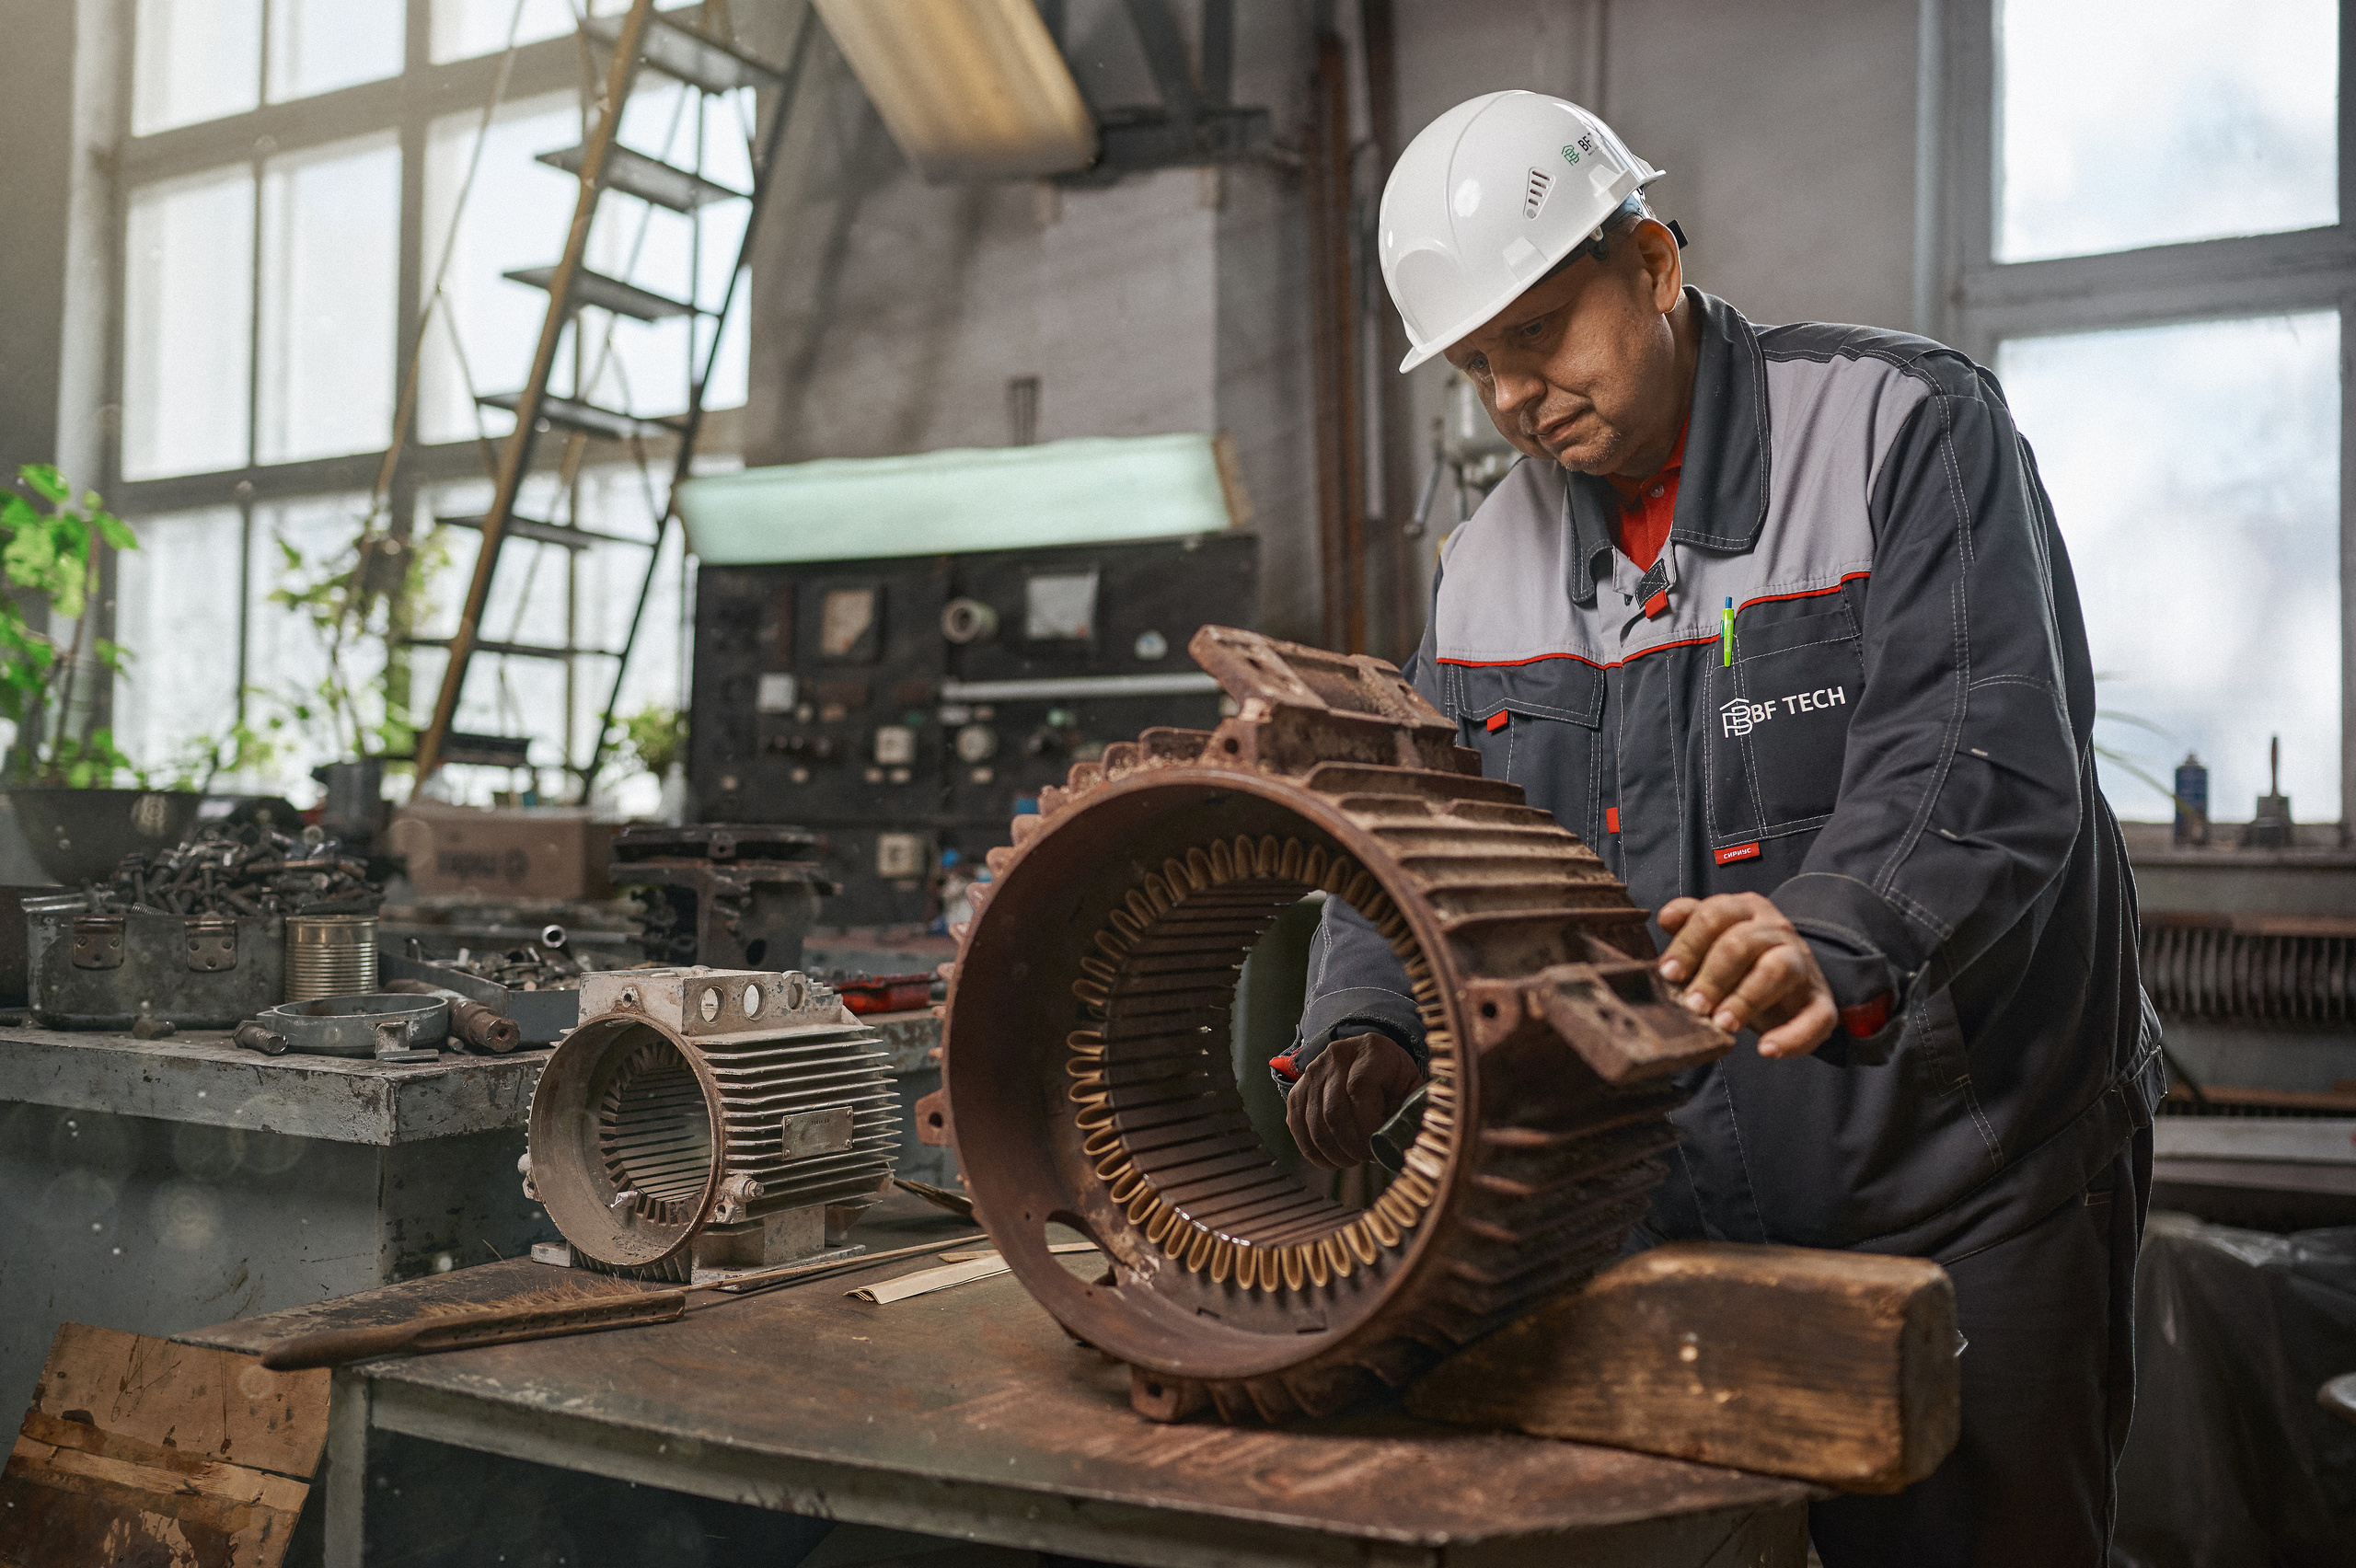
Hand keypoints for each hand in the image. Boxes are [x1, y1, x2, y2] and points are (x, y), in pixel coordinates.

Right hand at [1285, 1032, 1422, 1169]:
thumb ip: (1413, 1108)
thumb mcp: (1411, 1085)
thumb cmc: (1393, 1078)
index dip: (1369, 1126)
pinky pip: (1299, 1129)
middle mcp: (1336, 1056)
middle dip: (1352, 1146)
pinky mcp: (1297, 1091)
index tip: (1380, 1146)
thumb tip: (1407, 1141)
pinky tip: (1334, 1159)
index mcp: (1371, 1050)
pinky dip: (1315, 1152)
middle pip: (1334, 1112)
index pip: (1360, 1089)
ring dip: (1334, 1153)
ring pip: (1315, 1125)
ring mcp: (1312, 1073)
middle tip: (1367, 1158)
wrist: (1366, 1059)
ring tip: (1353, 1159)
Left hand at [1656, 892, 1837, 1058]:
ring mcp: (1803, 964)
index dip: (1688, 944)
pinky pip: (1816, 1018)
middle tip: (1693, 1006)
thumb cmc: (1741, 963)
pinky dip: (1793, 1037)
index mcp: (1747, 910)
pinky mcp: (1820, 1001)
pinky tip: (1767, 1049)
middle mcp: (1777, 931)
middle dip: (1712, 977)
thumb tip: (1666, 918)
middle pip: (1742, 942)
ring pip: (1778, 969)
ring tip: (1722, 1024)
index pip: (1715, 914)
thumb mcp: (1714, 939)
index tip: (1669, 974)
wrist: (1790, 985)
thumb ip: (1690, 924)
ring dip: (1746, 999)